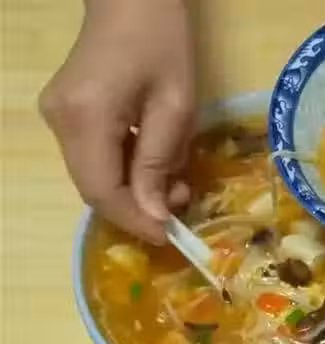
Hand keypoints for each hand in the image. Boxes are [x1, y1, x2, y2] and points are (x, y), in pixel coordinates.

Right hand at [40, 0, 194, 243]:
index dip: (135, 220)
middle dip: (140, 205)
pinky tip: (155, 158)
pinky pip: (96, 156)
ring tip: (176, 179)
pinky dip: (127, 167)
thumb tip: (155, 214)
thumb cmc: (163, 43)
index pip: (101, 191)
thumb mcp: (175, 106)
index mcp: (85, 118)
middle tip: (181, 201)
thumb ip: (159, 162)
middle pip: (95, 187)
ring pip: (96, 174)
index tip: (170, 235)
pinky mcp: (66, 113)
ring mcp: (57, 117)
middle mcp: (60, 123)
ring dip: (137, 186)